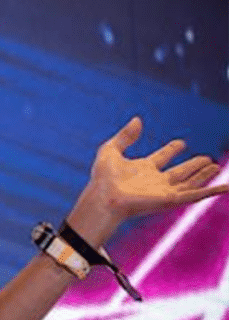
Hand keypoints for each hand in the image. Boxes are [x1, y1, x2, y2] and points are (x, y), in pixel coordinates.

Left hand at [84, 117, 227, 226]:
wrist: (104, 197)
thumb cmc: (103, 177)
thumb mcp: (110, 150)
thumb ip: (125, 135)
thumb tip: (137, 119)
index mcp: (142, 169)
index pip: (161, 157)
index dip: (171, 150)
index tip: (181, 143)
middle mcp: (155, 180)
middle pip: (179, 171)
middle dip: (192, 165)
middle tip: (206, 158)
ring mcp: (165, 191)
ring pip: (190, 182)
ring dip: (203, 174)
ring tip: (215, 165)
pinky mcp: (172, 199)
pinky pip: (196, 195)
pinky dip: (212, 191)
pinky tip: (226, 187)